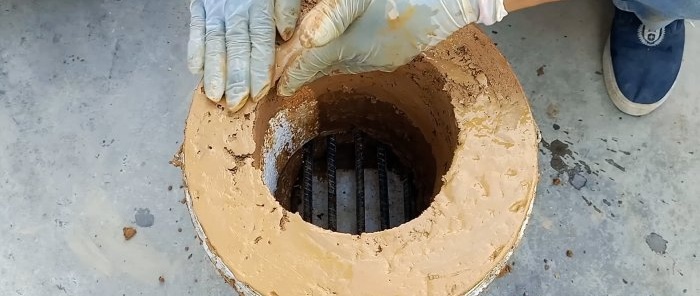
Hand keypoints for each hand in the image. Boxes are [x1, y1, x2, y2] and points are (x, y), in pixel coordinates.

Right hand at [188, 0, 300, 110]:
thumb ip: (285, 5)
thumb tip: (286, 33)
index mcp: (258, 5)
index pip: (260, 40)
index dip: (259, 67)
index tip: (259, 91)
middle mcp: (235, 9)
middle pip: (236, 47)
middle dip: (235, 78)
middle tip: (235, 104)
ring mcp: (214, 8)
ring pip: (214, 42)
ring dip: (213, 70)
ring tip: (215, 95)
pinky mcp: (199, 5)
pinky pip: (195, 29)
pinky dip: (194, 50)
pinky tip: (195, 71)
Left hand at [276, 0, 506, 95]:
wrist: (452, 2)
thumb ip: (332, 15)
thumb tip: (305, 38)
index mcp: (354, 44)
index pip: (310, 63)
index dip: (289, 73)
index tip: (273, 87)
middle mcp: (365, 58)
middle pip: (322, 67)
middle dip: (300, 72)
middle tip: (277, 77)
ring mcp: (380, 60)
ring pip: (339, 66)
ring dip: (319, 66)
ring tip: (298, 66)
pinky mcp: (391, 58)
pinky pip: (357, 62)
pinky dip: (340, 60)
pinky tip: (332, 52)